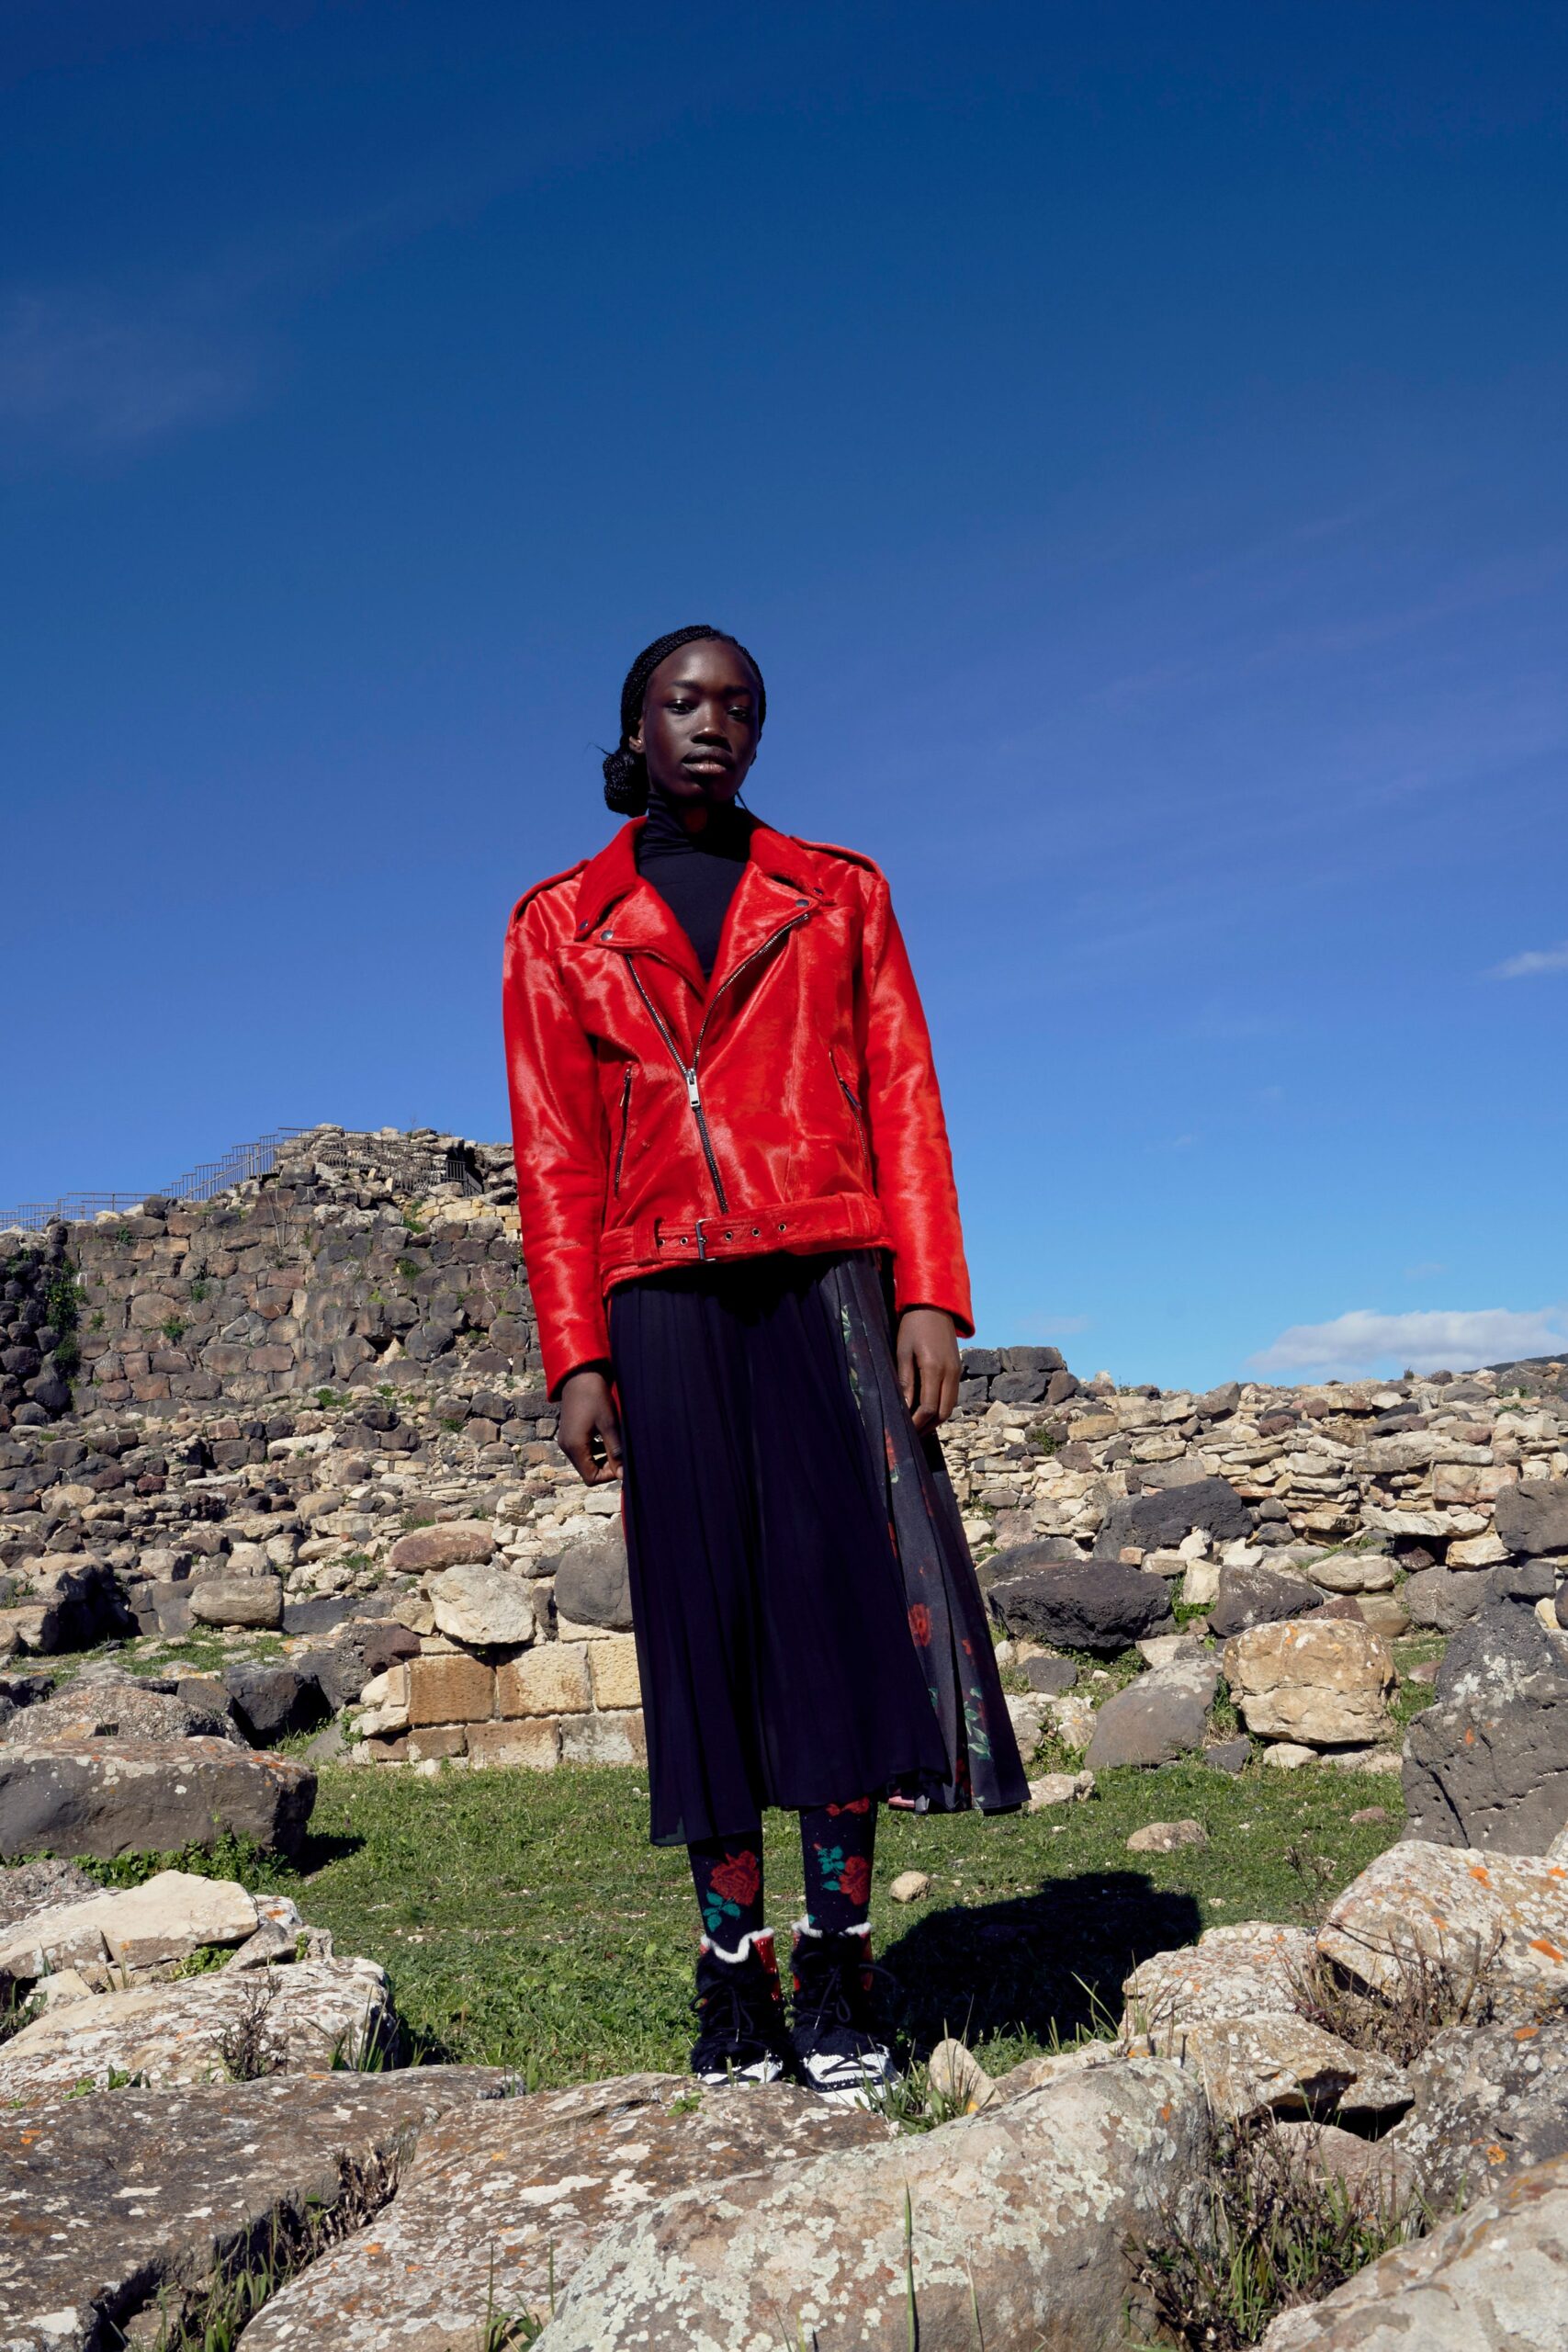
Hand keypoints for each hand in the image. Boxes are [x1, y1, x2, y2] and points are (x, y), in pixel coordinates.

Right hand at [557, 1367, 622, 1483]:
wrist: (580, 1375)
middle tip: (621, 1453)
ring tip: (615, 1443)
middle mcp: (566, 1447)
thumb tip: (622, 1474)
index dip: (609, 1475)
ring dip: (602, 1458)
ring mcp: (566, 1440)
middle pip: (587, 1472)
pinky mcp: (568, 1434)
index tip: (622, 1461)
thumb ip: (615, 1451)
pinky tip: (606, 1437)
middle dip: (606, 1467)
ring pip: (585, 1462)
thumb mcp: (609, 1425)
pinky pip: (582, 1451)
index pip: (591, 1478)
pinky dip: (595, 1450)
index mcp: (574, 1447)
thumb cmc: (595, 1397)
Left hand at [896, 1308, 959, 1431]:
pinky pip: (952, 1395)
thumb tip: (904, 1408)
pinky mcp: (958, 1368)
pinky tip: (927, 1409)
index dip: (917, 1424)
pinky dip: (941, 1407)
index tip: (905, 1432)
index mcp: (935, 1368)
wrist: (935, 1305)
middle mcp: (950, 1373)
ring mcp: (957, 1371)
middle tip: (911, 1435)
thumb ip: (905, 1381)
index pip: (928, 1407)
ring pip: (950, 1406)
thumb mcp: (902, 1352)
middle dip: (928, 1426)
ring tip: (918, 1425)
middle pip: (943, 1412)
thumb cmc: (913, 1326)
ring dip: (936, 1419)